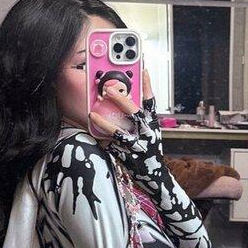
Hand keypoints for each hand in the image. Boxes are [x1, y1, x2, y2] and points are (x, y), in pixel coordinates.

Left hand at [88, 68, 165, 193]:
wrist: (155, 176)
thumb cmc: (150, 150)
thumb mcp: (150, 132)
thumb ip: (140, 119)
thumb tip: (125, 100)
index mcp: (153, 124)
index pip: (151, 101)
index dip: (147, 86)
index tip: (143, 70)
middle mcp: (146, 133)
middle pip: (134, 112)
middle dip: (120, 99)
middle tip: (107, 89)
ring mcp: (136, 146)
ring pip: (118, 131)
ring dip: (104, 122)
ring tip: (92, 114)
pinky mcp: (125, 156)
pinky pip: (110, 145)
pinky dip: (101, 139)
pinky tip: (92, 132)